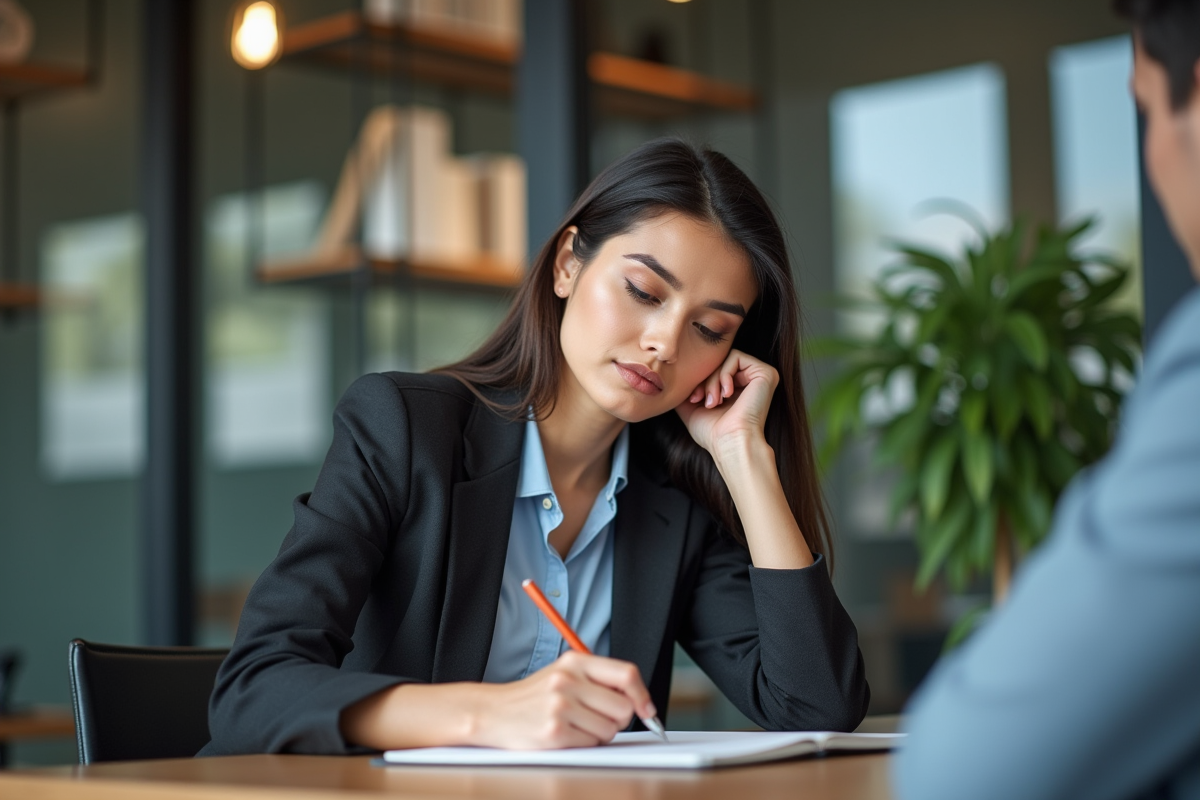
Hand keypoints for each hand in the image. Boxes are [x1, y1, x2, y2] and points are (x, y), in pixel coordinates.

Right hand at [466, 651, 655, 749]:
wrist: (493, 712)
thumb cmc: (535, 696)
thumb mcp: (564, 674)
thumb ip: (598, 680)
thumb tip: (639, 701)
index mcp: (575, 662)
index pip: (626, 674)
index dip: (642, 694)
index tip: (647, 710)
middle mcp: (568, 680)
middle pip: (623, 707)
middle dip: (618, 719)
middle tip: (598, 719)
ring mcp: (560, 706)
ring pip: (609, 729)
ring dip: (599, 734)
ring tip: (576, 726)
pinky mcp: (554, 732)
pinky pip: (591, 744)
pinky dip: (583, 744)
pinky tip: (565, 735)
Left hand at [675, 349, 778, 459]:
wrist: (729, 443)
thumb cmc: (713, 433)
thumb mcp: (692, 408)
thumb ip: (686, 391)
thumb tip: (673, 378)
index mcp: (738, 388)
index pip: (714, 369)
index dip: (700, 381)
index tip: (693, 400)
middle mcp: (751, 381)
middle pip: (719, 363)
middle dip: (705, 380)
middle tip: (702, 400)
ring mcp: (760, 376)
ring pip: (725, 359)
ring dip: (713, 380)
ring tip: (714, 402)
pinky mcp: (766, 373)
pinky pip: (736, 357)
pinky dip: (724, 374)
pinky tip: (726, 394)